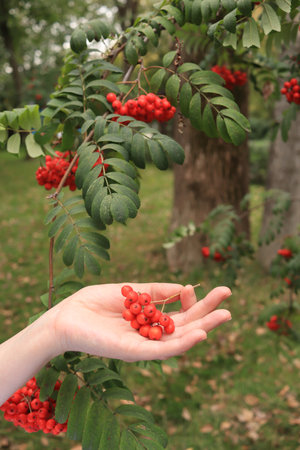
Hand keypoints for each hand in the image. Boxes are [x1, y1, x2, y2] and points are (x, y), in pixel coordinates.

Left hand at [52, 283, 231, 361]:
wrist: (66, 316)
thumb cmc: (96, 303)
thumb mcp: (132, 292)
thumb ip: (158, 291)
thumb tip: (187, 289)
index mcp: (151, 321)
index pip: (182, 313)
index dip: (197, 301)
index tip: (201, 287)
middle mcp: (151, 335)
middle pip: (186, 325)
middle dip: (208, 312)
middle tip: (229, 296)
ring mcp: (144, 345)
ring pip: (179, 340)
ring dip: (203, 328)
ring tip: (224, 315)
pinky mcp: (133, 353)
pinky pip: (161, 351)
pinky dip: (182, 343)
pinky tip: (199, 333)